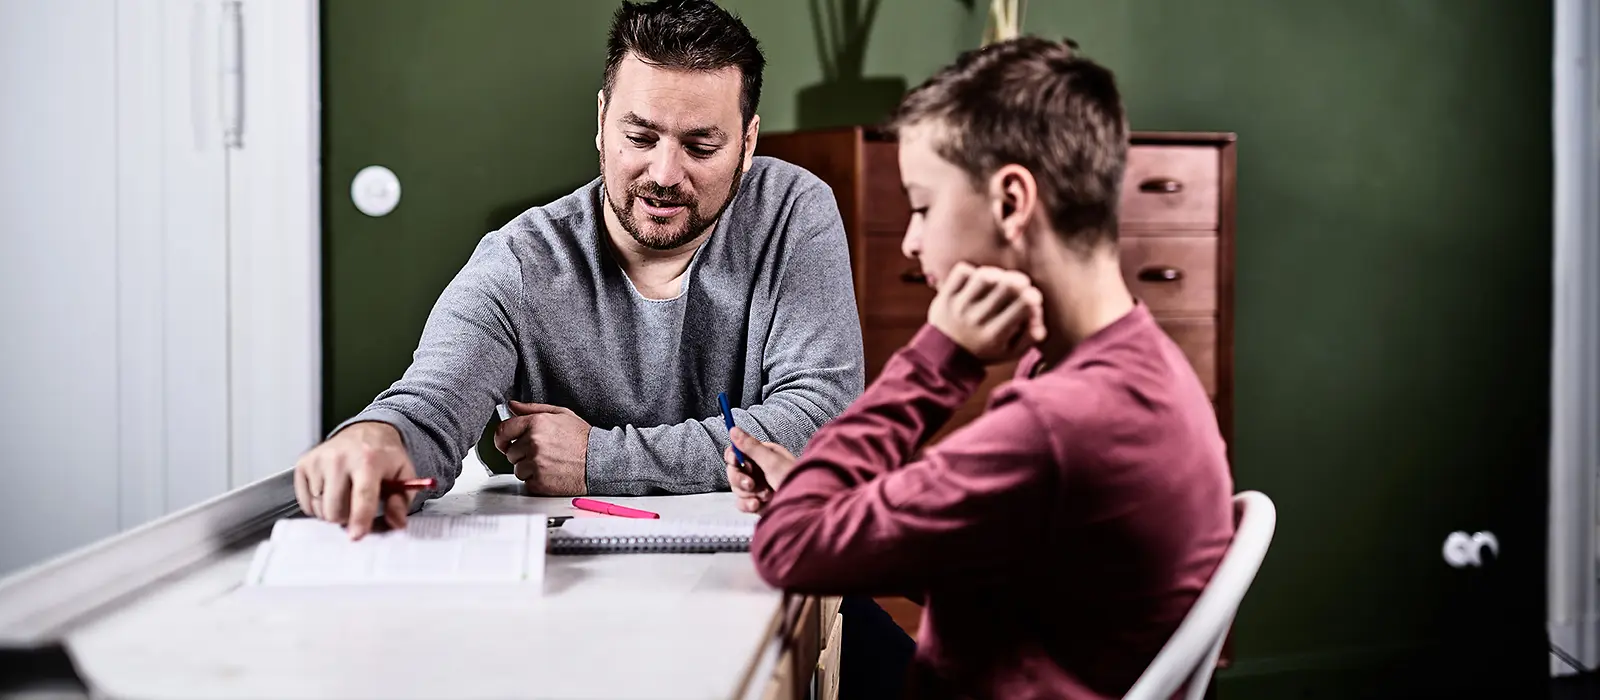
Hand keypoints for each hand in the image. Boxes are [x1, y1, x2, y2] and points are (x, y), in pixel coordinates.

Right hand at [292, 422, 423, 539]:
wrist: (365, 433)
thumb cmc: (383, 457)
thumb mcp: (403, 474)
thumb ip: (401, 501)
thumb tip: (396, 523)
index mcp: (368, 459)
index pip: (363, 495)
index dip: (360, 519)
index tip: (357, 535)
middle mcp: (340, 458)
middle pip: (336, 509)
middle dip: (347, 517)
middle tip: (356, 507)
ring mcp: (318, 461)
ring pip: (319, 509)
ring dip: (332, 511)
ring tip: (344, 496)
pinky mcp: (303, 464)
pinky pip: (306, 503)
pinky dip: (318, 505)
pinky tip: (330, 493)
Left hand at [495, 401, 589, 495]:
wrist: (600, 461)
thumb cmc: (583, 438)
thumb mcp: (561, 414)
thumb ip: (533, 409)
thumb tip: (513, 405)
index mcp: (536, 424)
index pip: (503, 431)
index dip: (502, 438)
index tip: (505, 443)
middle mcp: (534, 443)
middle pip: (510, 453)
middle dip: (522, 454)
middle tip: (542, 453)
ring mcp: (536, 464)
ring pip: (517, 469)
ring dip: (529, 469)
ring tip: (549, 464)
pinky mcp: (540, 482)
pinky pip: (526, 482)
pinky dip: (536, 481)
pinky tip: (551, 473)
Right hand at [724, 427, 795, 513]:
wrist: (804, 508)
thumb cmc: (796, 481)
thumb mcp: (772, 462)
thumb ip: (751, 447)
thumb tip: (734, 430)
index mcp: (764, 454)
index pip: (738, 451)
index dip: (734, 457)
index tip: (736, 461)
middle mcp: (759, 469)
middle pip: (734, 471)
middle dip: (741, 479)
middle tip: (751, 484)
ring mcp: (758, 486)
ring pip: (737, 488)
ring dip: (748, 493)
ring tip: (765, 495)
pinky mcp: (757, 502)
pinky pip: (742, 502)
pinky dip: (748, 505)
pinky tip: (758, 505)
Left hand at [927, 263, 1046, 363]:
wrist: (943, 357)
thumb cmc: (984, 351)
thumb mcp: (1009, 353)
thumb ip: (1029, 338)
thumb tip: (1040, 322)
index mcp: (995, 335)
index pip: (1024, 304)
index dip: (1033, 297)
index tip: (1031, 299)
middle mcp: (977, 319)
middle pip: (1007, 285)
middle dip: (1019, 281)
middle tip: (1018, 285)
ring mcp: (959, 306)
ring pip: (985, 275)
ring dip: (997, 273)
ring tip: (999, 281)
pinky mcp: (945, 296)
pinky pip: (962, 271)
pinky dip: (972, 271)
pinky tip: (976, 281)